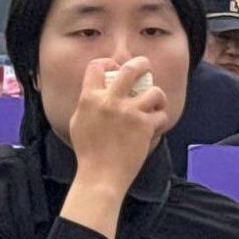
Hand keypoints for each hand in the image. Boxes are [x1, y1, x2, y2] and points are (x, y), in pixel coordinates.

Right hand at [68, 56, 168, 194]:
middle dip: (142, 64)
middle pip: (130, 69)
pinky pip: (161, 114)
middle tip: (146, 67)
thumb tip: (95, 90)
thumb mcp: (78, 123)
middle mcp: (109, 101)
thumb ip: (87, 104)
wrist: (100, 175)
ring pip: (155, 91)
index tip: (116, 68)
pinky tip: (156, 127)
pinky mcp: (144, 126)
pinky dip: (161, 120)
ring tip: (157, 104)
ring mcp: (128, 113)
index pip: (96, 66)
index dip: (108, 62)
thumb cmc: (88, 152)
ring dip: (159, 97)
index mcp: (89, 99)